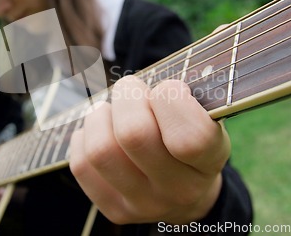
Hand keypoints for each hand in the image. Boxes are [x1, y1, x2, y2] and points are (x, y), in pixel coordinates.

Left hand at [69, 75, 230, 223]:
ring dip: (100, 116)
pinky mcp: (114, 210)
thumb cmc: (190, 137)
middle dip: (127, 96)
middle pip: (134, 135)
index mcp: (209, 163)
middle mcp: (178, 190)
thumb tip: (143, 80)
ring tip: (111, 110)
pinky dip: (85, 136)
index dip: (171, 99)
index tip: (168, 88)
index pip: (188, 137)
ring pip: (101, 150)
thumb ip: (185, 95)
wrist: (187, 196)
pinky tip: (102, 131)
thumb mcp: (205, 117)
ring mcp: (144, 204)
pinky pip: (82, 165)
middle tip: (131, 88)